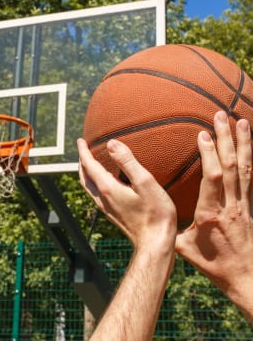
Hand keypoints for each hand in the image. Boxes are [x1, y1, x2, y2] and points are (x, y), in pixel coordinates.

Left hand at [79, 137, 177, 339]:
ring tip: (90, 163)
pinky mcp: (113, 214)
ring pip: (89, 187)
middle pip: (84, 177)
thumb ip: (127, 161)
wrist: (155, 243)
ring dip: (86, 173)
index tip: (80, 140)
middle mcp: (103, 198)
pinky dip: (94, 182)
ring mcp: (107, 208)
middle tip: (83, 149)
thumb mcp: (144, 182)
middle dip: (82, 162)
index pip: (89, 165)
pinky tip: (105, 182)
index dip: (83, 151)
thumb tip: (111, 144)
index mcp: (108, 188)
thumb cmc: (155, 213)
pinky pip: (96, 194)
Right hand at [175, 111, 252, 319]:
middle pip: (230, 166)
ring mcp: (244, 204)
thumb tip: (151, 215)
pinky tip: (249, 144)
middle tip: (222, 116)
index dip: (209, 155)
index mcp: (210, 213)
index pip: (212, 178)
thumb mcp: (185, 248)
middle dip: (226, 139)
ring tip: (240, 121)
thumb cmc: (213, 265)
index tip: (203, 134)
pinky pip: (252, 177)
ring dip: (243, 143)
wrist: (246, 278)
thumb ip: (171, 229)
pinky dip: (251, 158)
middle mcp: (230, 205)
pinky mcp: (250, 206)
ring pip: (244, 169)